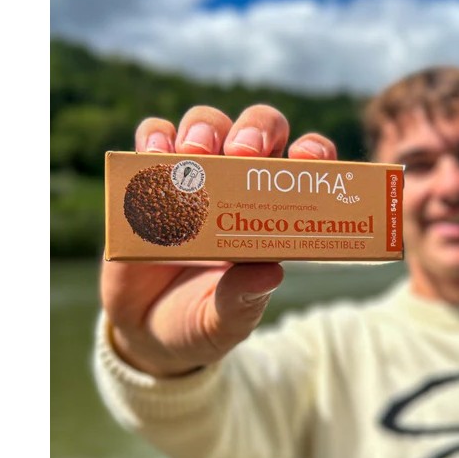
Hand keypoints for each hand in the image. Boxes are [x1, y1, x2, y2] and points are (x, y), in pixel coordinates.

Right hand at [100, 104, 337, 376]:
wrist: (144, 333)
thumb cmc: (200, 323)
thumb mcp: (223, 322)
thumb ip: (242, 300)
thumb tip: (271, 272)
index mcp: (273, 215)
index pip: (305, 168)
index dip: (313, 152)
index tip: (305, 159)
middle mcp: (238, 186)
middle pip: (259, 131)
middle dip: (256, 130)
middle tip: (244, 152)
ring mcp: (194, 178)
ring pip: (208, 124)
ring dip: (205, 128)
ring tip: (195, 154)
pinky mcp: (149, 180)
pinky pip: (155, 138)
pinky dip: (156, 136)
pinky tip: (157, 154)